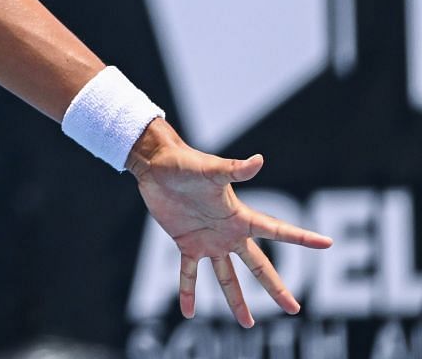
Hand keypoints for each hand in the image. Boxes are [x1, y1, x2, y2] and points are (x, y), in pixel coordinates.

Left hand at [129, 120, 332, 326]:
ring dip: (236, 300)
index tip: (328, 243)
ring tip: (247, 324)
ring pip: (227, 277)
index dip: (302, 238)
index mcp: (240, 217)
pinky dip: (188, 292)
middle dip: (275, 288)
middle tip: (294, 310)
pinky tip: (188, 312)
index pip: (277, 231)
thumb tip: (260, 160)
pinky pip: (189, 274)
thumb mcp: (211, 170)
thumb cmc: (185, 163)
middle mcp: (229, 234)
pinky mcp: (186, 244)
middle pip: (258, 266)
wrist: (156, 164)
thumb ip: (234, 169)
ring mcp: (209, 241)